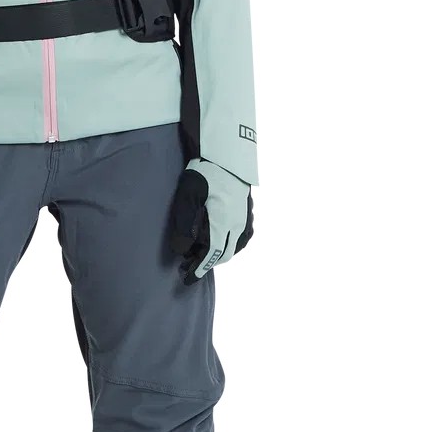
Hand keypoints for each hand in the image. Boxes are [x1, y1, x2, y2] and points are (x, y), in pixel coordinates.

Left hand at [169, 160, 253, 284]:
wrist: (227, 152)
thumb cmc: (204, 172)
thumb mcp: (187, 197)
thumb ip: (183, 226)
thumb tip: (181, 251)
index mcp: (224, 222)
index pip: (212, 255)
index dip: (198, 270)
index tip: (186, 280)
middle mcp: (239, 223)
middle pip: (224, 254)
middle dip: (206, 263)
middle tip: (187, 264)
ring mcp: (247, 217)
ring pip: (236, 247)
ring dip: (219, 254)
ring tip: (200, 251)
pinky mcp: (249, 210)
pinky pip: (244, 236)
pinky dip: (232, 244)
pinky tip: (220, 239)